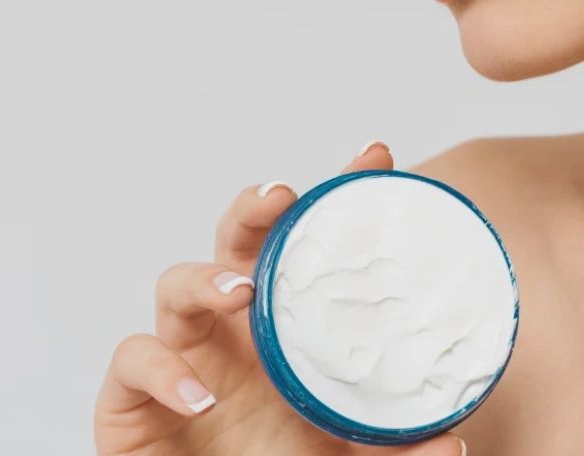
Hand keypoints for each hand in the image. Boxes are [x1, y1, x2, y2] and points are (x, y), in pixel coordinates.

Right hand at [93, 141, 467, 455]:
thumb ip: (397, 449)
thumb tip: (453, 441)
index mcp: (286, 330)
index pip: (311, 249)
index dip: (336, 198)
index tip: (375, 156)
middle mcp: (232, 332)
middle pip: (237, 242)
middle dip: (256, 207)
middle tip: (285, 194)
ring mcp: (180, 358)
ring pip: (175, 284)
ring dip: (205, 277)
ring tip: (242, 290)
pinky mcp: (130, 401)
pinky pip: (132, 362)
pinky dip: (161, 371)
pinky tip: (199, 394)